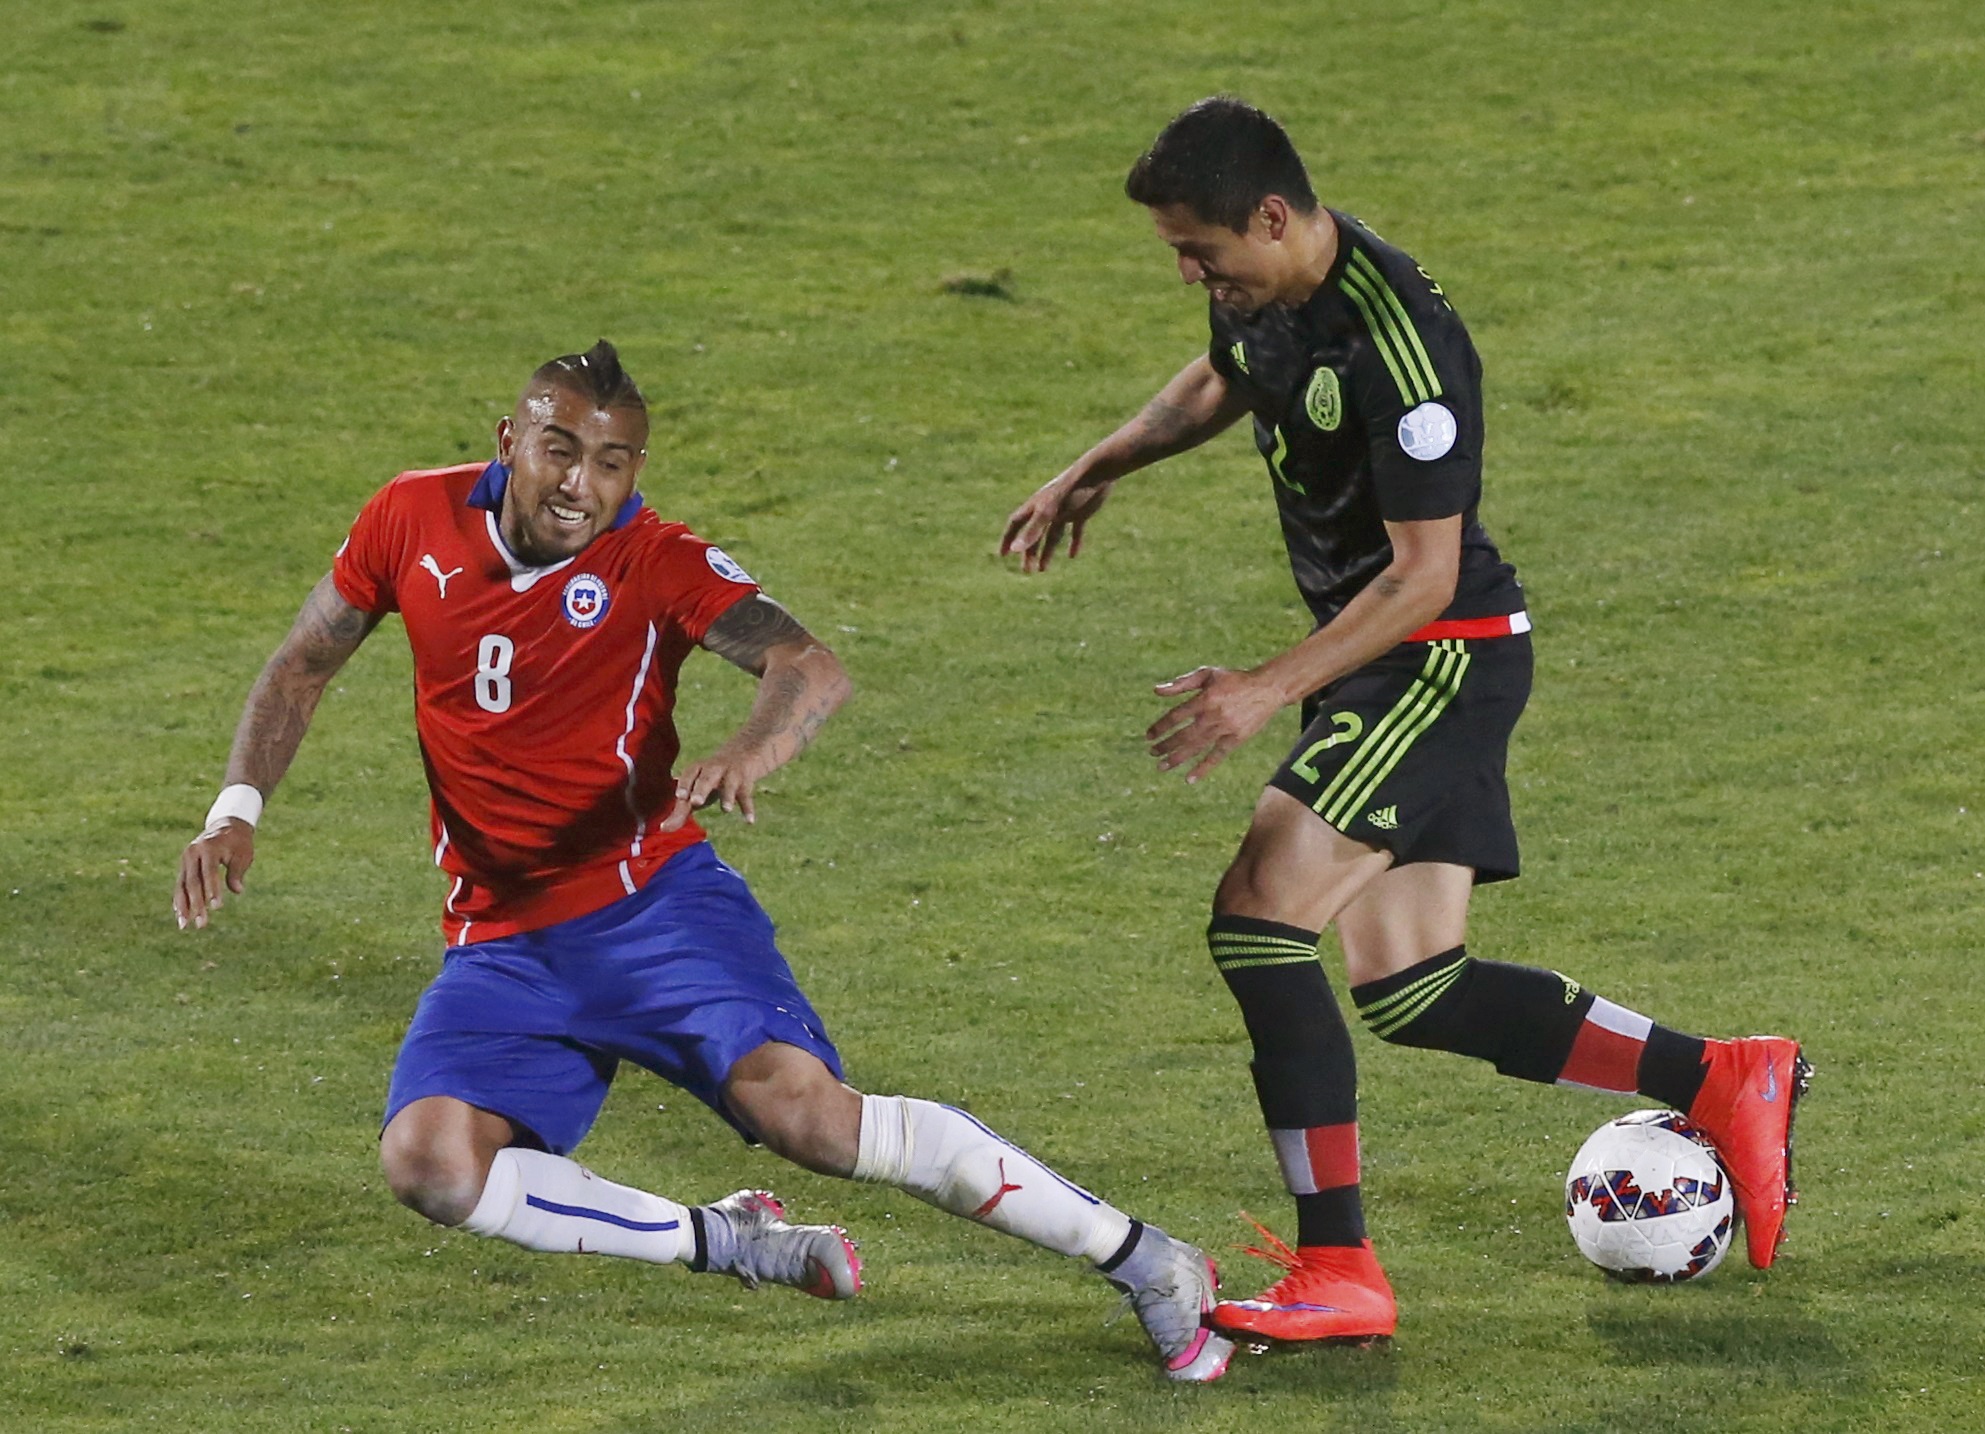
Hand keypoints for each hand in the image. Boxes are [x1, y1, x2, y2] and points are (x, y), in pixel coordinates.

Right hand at [174, 819, 254, 929]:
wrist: (226, 826)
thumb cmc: (239, 843)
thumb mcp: (243, 855)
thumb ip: (237, 872)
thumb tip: (237, 891)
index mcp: (209, 848)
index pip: (209, 872)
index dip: (213, 890)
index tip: (217, 908)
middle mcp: (192, 853)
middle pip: (193, 882)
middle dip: (196, 905)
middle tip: (201, 924)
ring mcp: (185, 859)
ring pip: (182, 886)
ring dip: (183, 907)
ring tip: (184, 925)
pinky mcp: (184, 865)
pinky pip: (180, 884)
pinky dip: (180, 899)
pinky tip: (180, 915)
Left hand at [659, 744, 771, 831]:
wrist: (742, 755)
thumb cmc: (710, 780)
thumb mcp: (695, 791)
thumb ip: (680, 810)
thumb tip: (664, 829)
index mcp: (698, 769)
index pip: (689, 774)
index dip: (684, 784)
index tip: (679, 796)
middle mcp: (714, 769)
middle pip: (707, 778)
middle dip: (702, 789)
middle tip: (696, 802)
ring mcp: (731, 775)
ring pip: (729, 785)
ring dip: (727, 796)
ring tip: (726, 810)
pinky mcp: (745, 784)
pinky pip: (746, 797)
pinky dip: (748, 809)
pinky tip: (749, 821)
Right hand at [999, 469, 1113, 572]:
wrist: (1097, 472)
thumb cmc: (1071, 489)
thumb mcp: (1050, 512)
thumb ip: (1033, 530)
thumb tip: (1015, 549)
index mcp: (1036, 506)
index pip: (1016, 524)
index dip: (1008, 538)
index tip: (1003, 554)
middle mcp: (1048, 509)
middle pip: (1034, 534)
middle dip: (1029, 552)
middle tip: (1027, 570)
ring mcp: (1064, 511)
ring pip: (1052, 535)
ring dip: (1047, 552)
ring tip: (1042, 569)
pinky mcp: (1081, 512)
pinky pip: (1075, 531)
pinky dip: (1074, 543)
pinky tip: (1073, 556)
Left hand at [1145, 666, 1284, 783]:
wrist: (1267, 689)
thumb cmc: (1234, 679)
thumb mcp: (1207, 674)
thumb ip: (1181, 683)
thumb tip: (1156, 691)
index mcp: (1205, 698)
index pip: (1176, 716)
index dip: (1160, 727)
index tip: (1149, 736)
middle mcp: (1213, 716)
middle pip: (1183, 735)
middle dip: (1165, 746)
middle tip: (1151, 753)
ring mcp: (1225, 729)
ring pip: (1196, 748)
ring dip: (1177, 759)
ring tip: (1161, 767)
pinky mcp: (1236, 740)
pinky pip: (1216, 756)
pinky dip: (1203, 768)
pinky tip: (1189, 779)